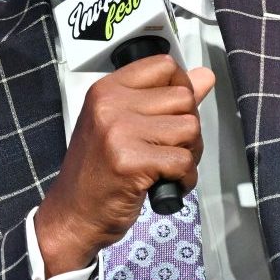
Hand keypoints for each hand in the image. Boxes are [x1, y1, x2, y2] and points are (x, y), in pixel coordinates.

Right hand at [34, 55, 215, 275]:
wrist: (73, 214)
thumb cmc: (98, 171)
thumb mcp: (124, 125)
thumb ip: (165, 98)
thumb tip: (205, 76)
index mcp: (107, 90)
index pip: (165, 66)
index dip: (181, 89)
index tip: (172, 113)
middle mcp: (111, 104)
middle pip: (184, 98)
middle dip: (187, 127)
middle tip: (168, 149)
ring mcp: (119, 132)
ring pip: (190, 128)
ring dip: (188, 154)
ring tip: (165, 167)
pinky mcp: (130, 162)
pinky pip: (184, 161)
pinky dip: (184, 178)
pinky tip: (164, 184)